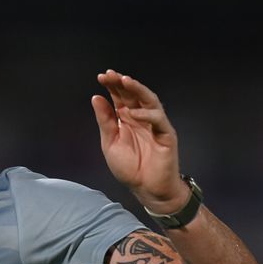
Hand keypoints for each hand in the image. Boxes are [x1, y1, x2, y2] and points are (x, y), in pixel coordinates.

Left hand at [91, 69, 189, 213]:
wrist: (146, 189)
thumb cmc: (130, 168)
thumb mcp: (110, 143)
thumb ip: (105, 121)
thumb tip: (96, 98)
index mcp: (127, 119)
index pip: (120, 97)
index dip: (112, 85)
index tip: (102, 76)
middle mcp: (142, 118)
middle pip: (134, 95)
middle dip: (122, 83)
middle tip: (110, 74)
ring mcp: (155, 125)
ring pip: (149, 100)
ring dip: (137, 89)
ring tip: (124, 81)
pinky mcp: (166, 134)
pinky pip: (158, 120)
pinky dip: (146, 114)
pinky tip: (131, 113)